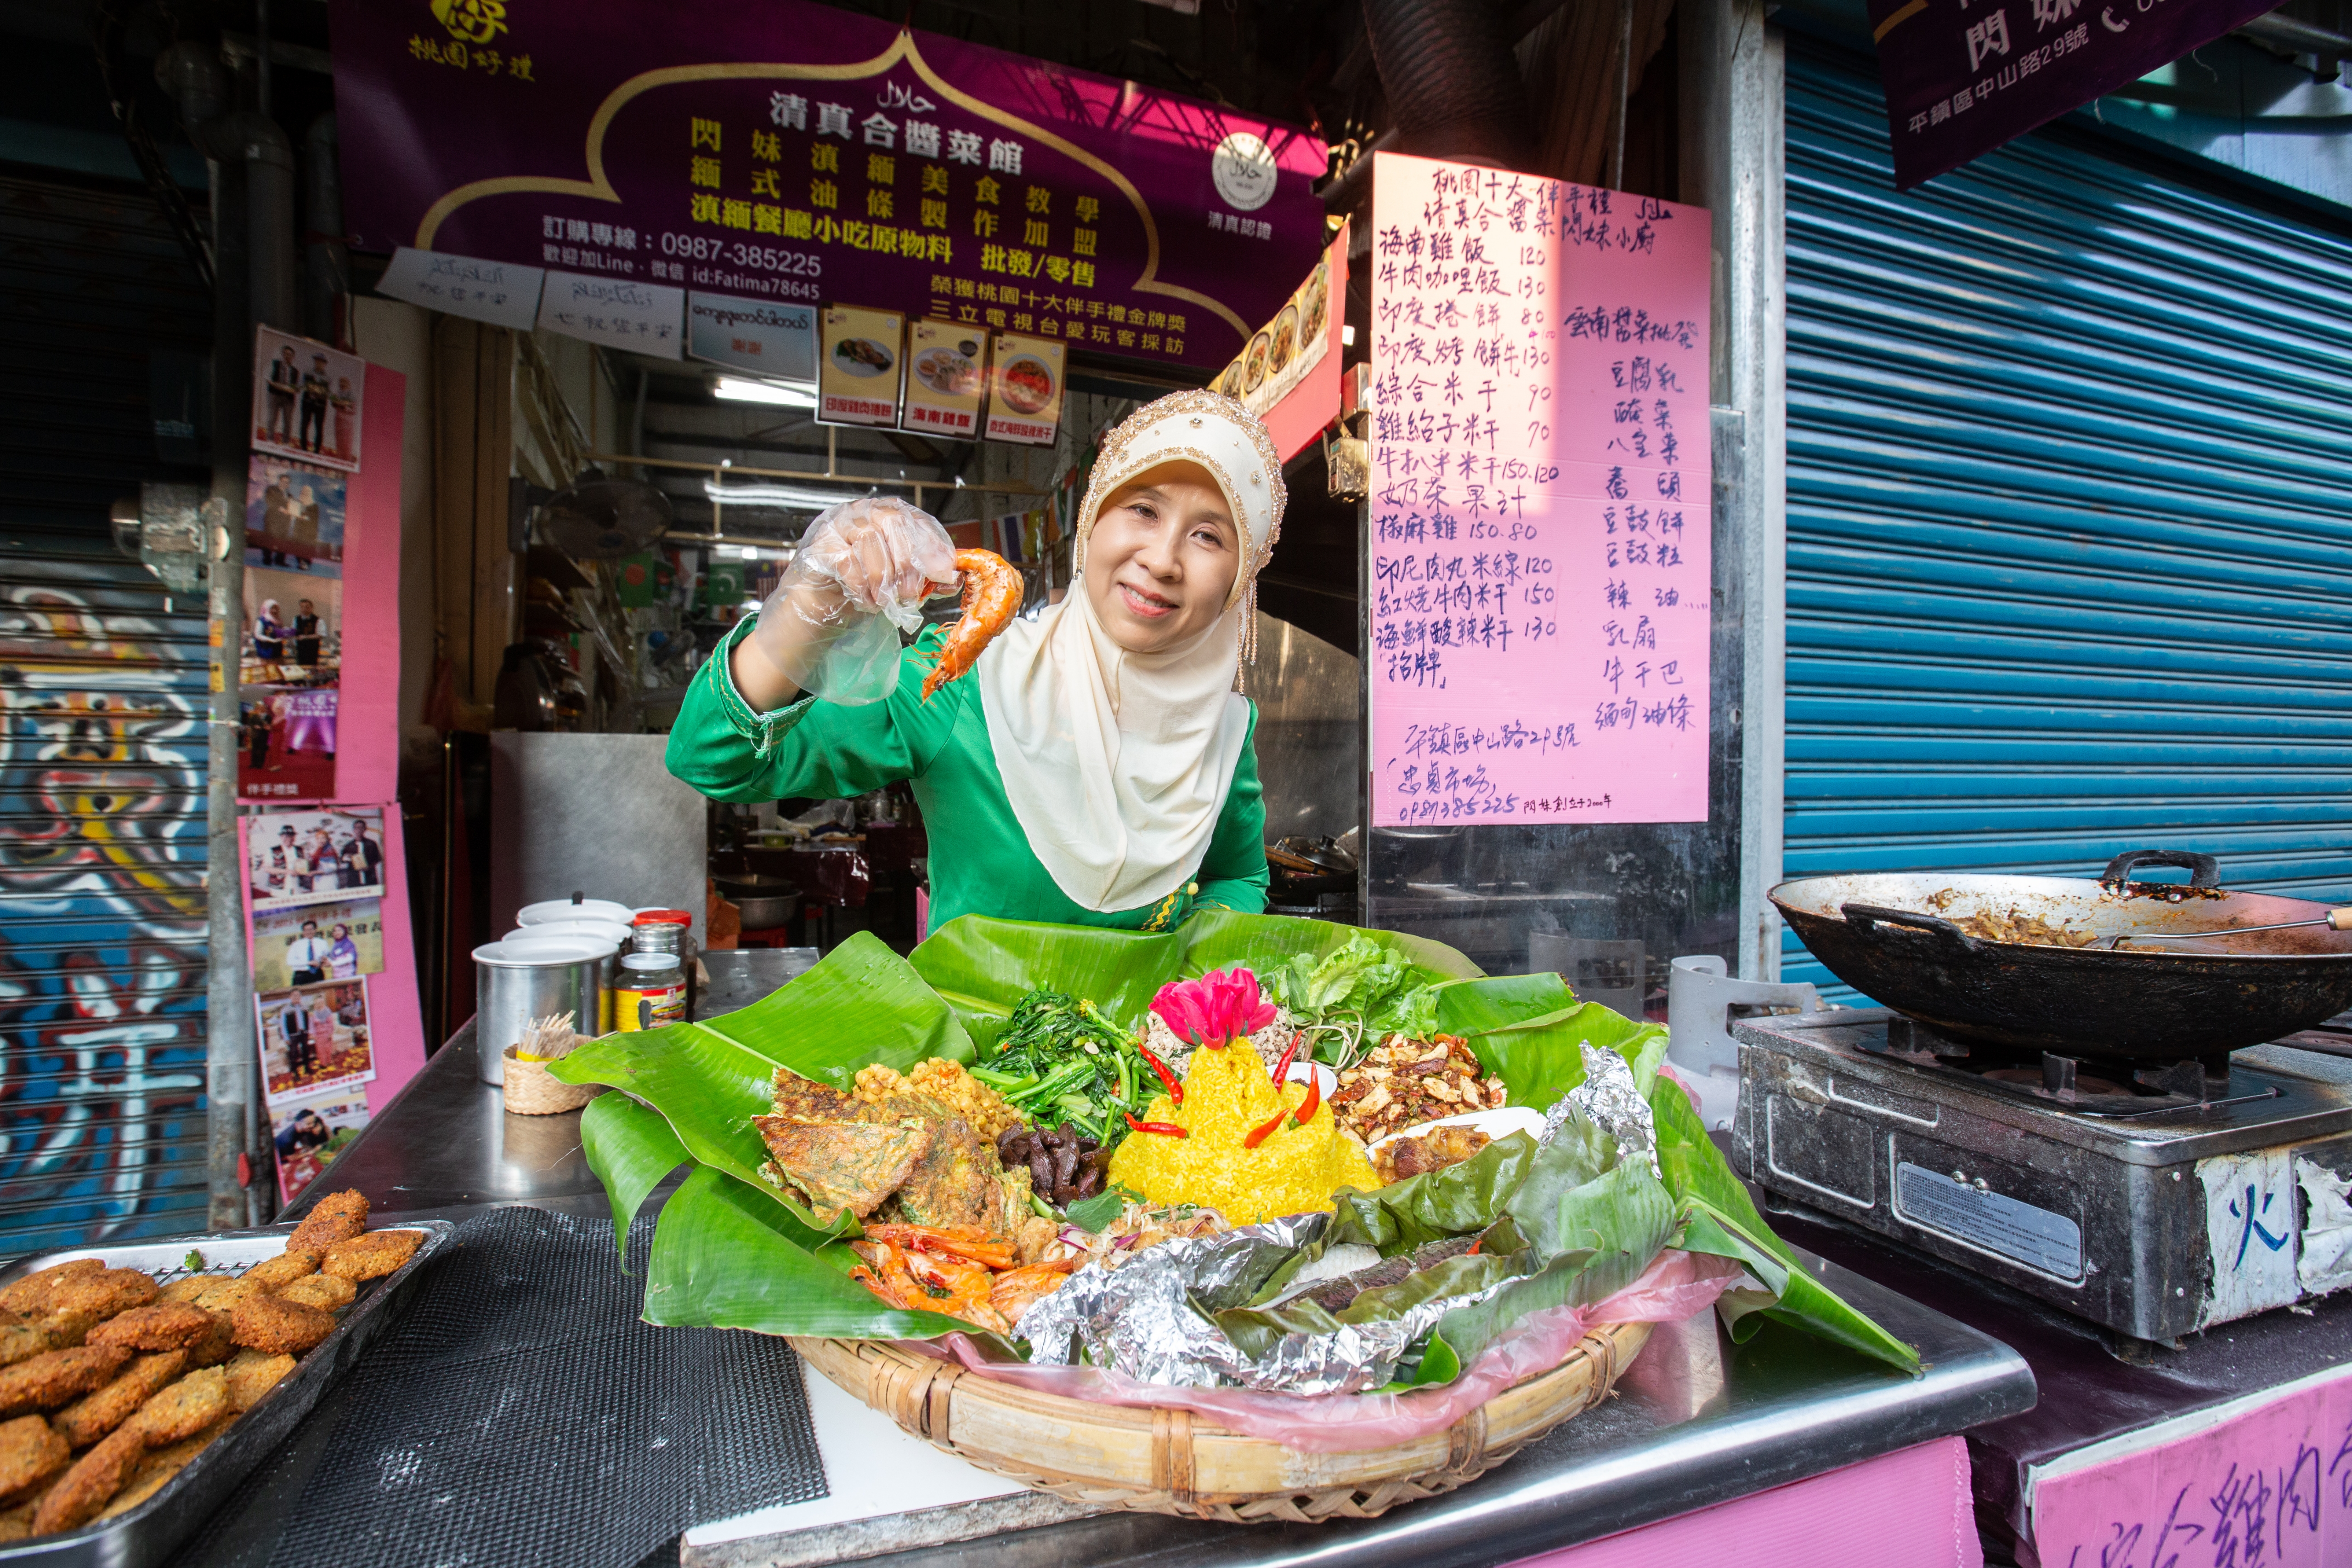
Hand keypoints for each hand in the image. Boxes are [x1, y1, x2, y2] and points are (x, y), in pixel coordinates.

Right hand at [733, 497, 956, 709]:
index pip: (915, 519)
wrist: (824, 606)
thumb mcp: (902, 583)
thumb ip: (927, 578)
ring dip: (883, 579)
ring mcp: (839, 525)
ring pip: (869, 541)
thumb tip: (953, 579)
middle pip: (892, 523)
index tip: (944, 572)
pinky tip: (867, 603)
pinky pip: (847, 562)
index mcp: (888, 514)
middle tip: (912, 595)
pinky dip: (862, 587)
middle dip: (908, 563)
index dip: (931, 545)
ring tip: (887, 603)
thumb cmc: (866, 588)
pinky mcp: (820, 546)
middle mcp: (864, 511)